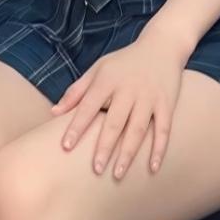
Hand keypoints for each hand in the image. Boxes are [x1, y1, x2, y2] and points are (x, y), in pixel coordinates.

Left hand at [50, 24, 186, 178]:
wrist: (162, 45)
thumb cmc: (124, 62)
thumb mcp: (98, 69)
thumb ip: (76, 91)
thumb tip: (53, 113)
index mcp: (107, 80)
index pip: (88, 106)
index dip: (77, 126)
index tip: (65, 146)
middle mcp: (128, 89)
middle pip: (114, 121)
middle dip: (104, 146)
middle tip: (96, 170)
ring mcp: (149, 96)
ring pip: (137, 128)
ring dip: (128, 153)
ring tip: (118, 174)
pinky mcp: (166, 102)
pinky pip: (163, 129)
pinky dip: (159, 148)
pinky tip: (152, 168)